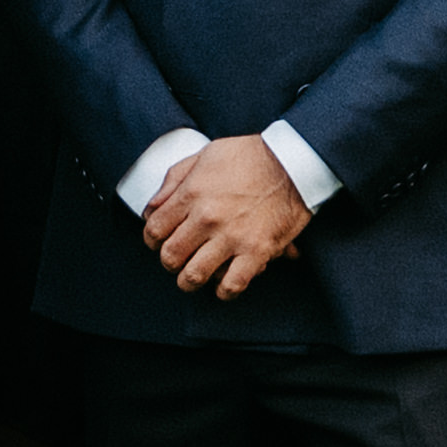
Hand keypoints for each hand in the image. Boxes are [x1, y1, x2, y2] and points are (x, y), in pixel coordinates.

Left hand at [142, 135, 316, 300]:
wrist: (294, 163)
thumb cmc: (251, 156)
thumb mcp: (205, 154)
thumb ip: (174, 180)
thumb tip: (152, 207)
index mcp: (192, 193)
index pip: (154, 230)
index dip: (152, 240)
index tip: (160, 241)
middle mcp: (207, 218)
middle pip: (170, 257)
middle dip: (170, 262)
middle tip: (178, 259)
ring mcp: (232, 237)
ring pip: (194, 276)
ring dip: (190, 280)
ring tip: (195, 275)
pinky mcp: (257, 251)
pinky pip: (232, 285)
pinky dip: (223, 291)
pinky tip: (222, 285)